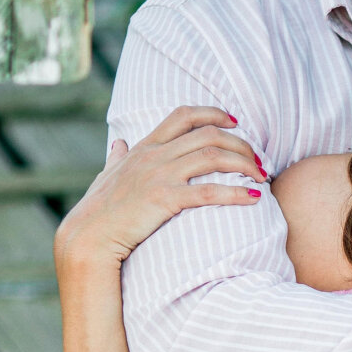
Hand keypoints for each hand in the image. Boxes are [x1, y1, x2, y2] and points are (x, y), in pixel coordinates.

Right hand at [54, 107, 264, 269]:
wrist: (88, 237)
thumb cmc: (98, 210)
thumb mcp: (107, 176)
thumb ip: (116, 158)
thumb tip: (117, 143)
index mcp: (145, 148)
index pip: (183, 115)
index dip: (213, 113)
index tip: (235, 121)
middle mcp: (155, 156)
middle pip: (209, 134)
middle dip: (241, 144)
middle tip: (259, 160)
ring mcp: (159, 176)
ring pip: (214, 156)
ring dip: (245, 164)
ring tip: (262, 177)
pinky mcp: (165, 199)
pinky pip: (209, 191)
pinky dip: (236, 192)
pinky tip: (253, 198)